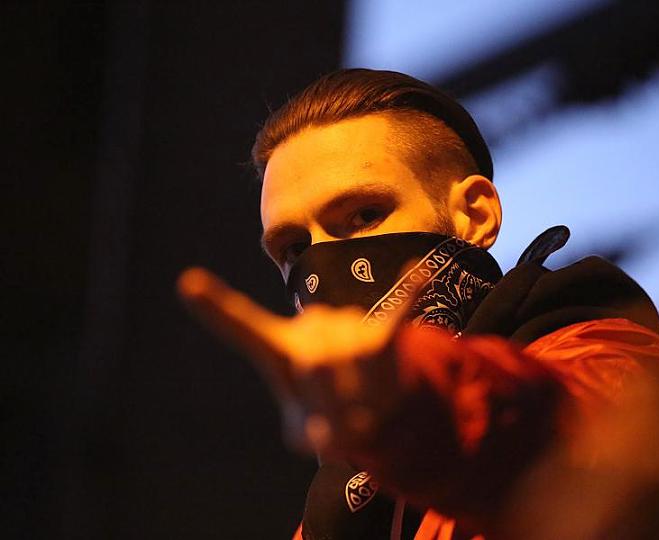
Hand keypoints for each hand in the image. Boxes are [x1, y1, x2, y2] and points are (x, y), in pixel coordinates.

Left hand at [176, 267, 407, 454]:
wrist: (360, 396)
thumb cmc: (324, 412)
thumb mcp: (305, 429)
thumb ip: (309, 434)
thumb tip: (328, 435)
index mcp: (281, 349)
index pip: (244, 328)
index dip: (216, 308)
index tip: (188, 283)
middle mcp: (310, 328)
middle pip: (318, 366)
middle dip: (332, 401)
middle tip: (340, 412)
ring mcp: (346, 326)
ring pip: (355, 365)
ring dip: (363, 397)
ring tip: (363, 399)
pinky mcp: (382, 332)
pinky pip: (397, 311)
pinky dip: (407, 295)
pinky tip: (416, 270)